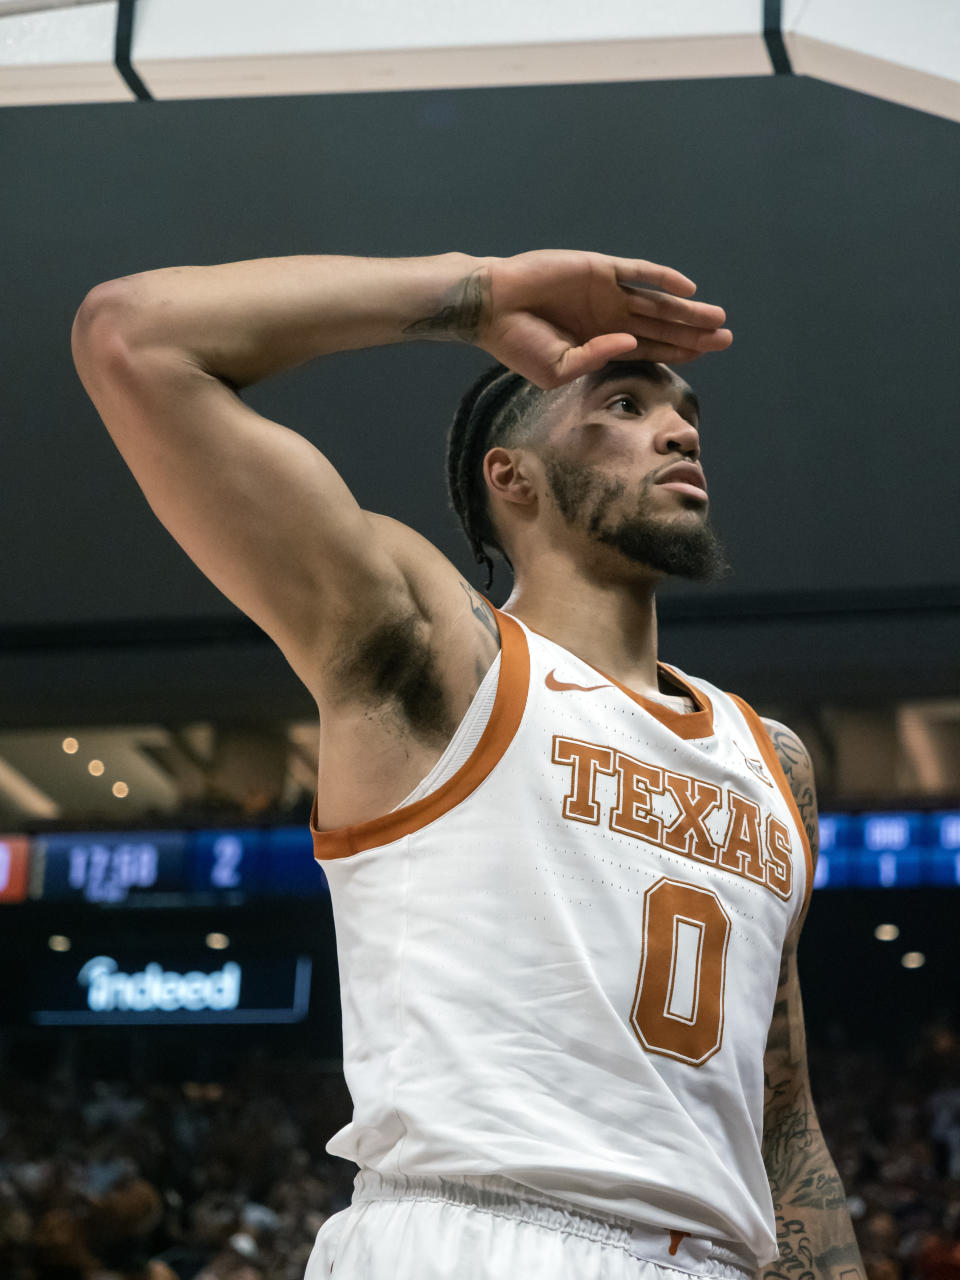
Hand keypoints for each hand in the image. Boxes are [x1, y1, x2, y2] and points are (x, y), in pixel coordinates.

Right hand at [472, 249, 731, 387]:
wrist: (492, 306)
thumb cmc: (518, 344)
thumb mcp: (557, 370)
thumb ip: (594, 360)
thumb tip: (630, 343)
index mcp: (601, 344)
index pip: (649, 349)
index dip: (677, 352)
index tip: (704, 355)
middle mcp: (610, 318)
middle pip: (661, 326)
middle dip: (693, 333)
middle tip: (726, 338)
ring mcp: (607, 293)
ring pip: (657, 303)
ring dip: (687, 311)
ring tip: (717, 319)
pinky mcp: (600, 270)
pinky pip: (638, 272)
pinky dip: (662, 279)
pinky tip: (687, 288)